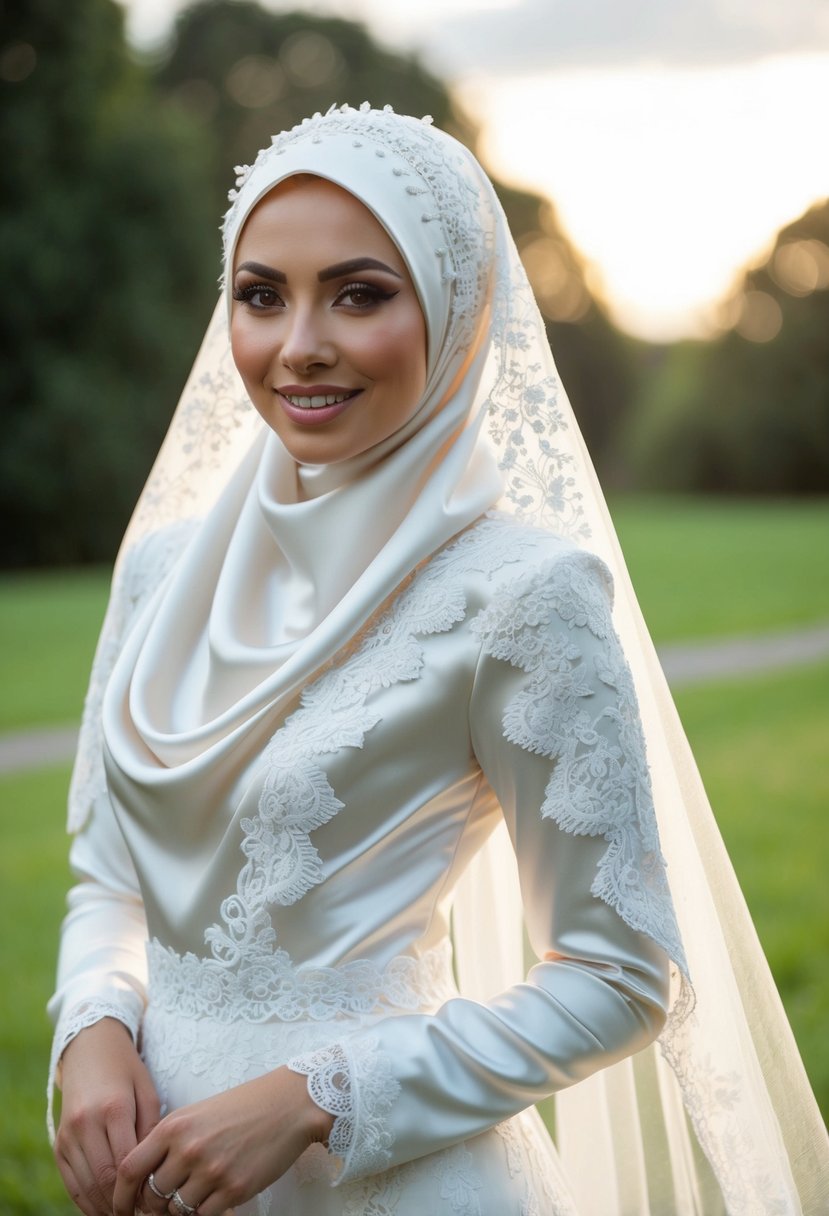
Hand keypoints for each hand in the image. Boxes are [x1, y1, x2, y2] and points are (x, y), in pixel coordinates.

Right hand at [54, 1016, 160, 1215]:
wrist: (90, 1049)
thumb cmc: (127, 1070)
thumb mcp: (147, 1090)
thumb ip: (152, 1128)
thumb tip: (155, 1169)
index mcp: (113, 1108)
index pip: (125, 1164)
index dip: (140, 1189)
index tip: (156, 1201)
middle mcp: (86, 1123)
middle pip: (104, 1180)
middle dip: (124, 1204)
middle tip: (144, 1214)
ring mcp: (68, 1134)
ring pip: (86, 1186)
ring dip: (106, 1207)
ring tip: (128, 1214)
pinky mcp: (59, 1143)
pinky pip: (71, 1183)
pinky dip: (87, 1202)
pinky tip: (105, 1209)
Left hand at [114, 1065, 334, 1215]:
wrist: (287, 1105)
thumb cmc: (241, 1108)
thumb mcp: (197, 1115)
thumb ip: (169, 1143)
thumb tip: (145, 1181)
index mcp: (174, 1126)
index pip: (130, 1170)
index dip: (120, 1195)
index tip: (121, 1207)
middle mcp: (188, 1149)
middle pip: (152, 1195)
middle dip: (153, 1205)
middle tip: (164, 1203)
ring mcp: (211, 1170)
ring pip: (176, 1209)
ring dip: (181, 1209)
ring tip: (196, 1194)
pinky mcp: (234, 1188)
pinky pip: (204, 1215)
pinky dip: (205, 1212)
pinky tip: (215, 1197)